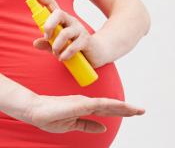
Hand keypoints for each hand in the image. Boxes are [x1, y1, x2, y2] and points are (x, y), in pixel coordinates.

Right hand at [24, 94, 144, 132]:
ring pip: (107, 104)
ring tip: (136, 110)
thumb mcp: (73, 125)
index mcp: (85, 107)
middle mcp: (87, 102)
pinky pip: (98, 104)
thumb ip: (88, 125)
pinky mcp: (79, 104)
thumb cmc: (51, 117)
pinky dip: (110, 105)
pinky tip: (121, 107)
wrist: (36, 110)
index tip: (132, 113)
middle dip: (126, 109)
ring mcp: (83, 102)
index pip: (106, 109)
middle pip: (110, 105)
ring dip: (122, 107)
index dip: (119, 111)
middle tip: (141, 111)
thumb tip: (103, 128)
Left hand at [26, 0, 109, 67]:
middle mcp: (72, 22)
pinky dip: (65, 54)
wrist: (97, 53)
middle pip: (59, 14)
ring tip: (56, 54)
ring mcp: (80, 30)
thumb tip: (35, 43)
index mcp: (63, 21)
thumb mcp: (60, 45)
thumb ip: (48, 44)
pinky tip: (62, 58)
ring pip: (65, 33)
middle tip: (46, 37)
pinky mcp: (86, 40)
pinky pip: (73, 46)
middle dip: (49, 25)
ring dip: (56, 46)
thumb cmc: (76, 47)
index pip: (52, 4)